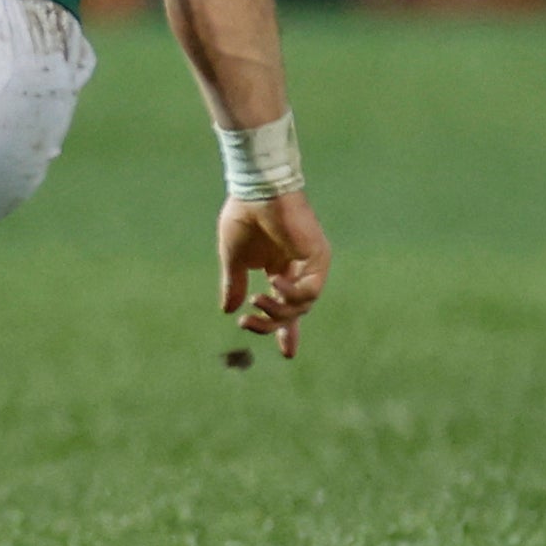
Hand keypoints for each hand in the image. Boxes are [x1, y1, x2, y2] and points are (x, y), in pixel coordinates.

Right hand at [218, 190, 329, 357]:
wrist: (255, 191)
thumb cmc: (243, 218)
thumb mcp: (233, 258)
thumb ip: (233, 284)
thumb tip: (227, 310)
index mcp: (280, 270)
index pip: (287, 307)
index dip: (286, 330)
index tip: (287, 354)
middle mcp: (299, 271)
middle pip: (294, 311)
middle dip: (273, 324)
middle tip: (249, 324)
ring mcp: (310, 264)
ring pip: (303, 304)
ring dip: (279, 309)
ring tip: (256, 299)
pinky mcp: (317, 256)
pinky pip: (310, 288)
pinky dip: (292, 293)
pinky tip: (273, 284)